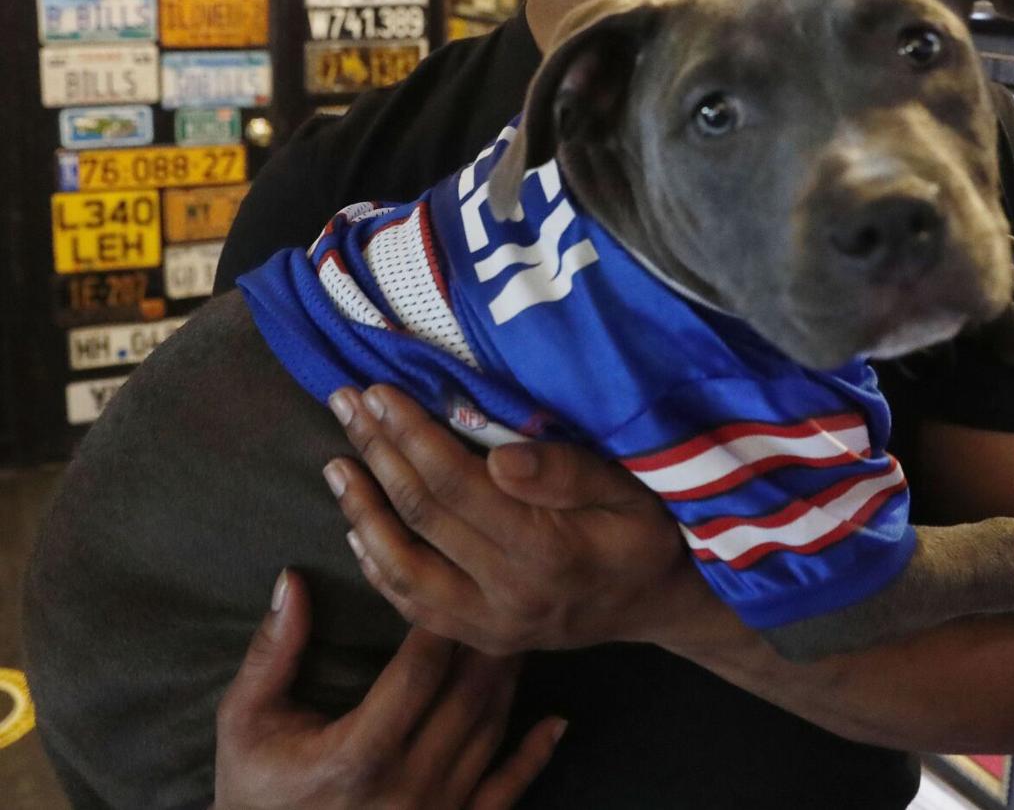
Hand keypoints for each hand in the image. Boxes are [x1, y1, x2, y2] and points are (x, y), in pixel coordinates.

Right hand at [213, 568, 563, 809]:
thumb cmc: (253, 792)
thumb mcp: (245, 721)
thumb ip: (272, 651)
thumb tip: (292, 579)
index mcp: (357, 756)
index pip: (419, 672)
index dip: (441, 620)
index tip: (453, 574)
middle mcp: (405, 789)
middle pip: (466, 696)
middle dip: (485, 638)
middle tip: (504, 585)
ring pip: (489, 734)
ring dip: (508, 679)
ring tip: (520, 627)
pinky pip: (503, 795)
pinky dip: (533, 757)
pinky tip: (557, 722)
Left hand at [322, 386, 703, 654]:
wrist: (659, 604)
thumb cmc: (646, 530)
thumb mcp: (630, 489)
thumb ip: (568, 473)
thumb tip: (500, 457)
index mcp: (546, 550)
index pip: (455, 483)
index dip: (411, 435)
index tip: (379, 392)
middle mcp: (508, 595)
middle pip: (421, 516)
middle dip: (377, 453)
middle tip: (344, 404)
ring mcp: (490, 626)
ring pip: (403, 570)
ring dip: (362, 511)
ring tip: (336, 463)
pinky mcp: (481, 640)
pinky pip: (415, 606)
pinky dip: (379, 567)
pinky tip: (358, 529)